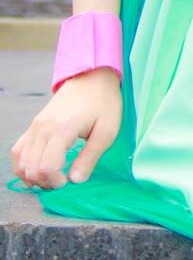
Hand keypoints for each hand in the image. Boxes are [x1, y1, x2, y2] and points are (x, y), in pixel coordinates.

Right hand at [10, 69, 121, 189]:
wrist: (92, 76)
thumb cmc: (103, 103)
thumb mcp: (107, 131)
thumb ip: (90, 158)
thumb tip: (75, 181)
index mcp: (62, 129)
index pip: (45, 167)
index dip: (55, 182)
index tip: (69, 180)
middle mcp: (43, 128)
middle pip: (30, 168)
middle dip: (45, 182)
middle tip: (63, 180)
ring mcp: (35, 126)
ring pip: (20, 162)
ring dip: (33, 176)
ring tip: (53, 176)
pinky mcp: (33, 125)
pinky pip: (18, 151)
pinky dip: (23, 165)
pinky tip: (37, 170)